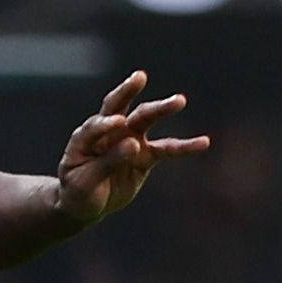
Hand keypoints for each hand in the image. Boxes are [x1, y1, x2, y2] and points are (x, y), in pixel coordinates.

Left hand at [52, 72, 208, 225]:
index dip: (105, 123)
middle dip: (129, 92)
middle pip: (120, 108)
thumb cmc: (77, 190)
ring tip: (180, 100)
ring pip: (145, 120)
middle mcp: (108, 132)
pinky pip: (166, 149)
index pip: (96, 124)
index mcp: (86, 137)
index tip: (117, 123)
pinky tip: (204, 142)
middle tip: (140, 77)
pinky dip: (184, 147)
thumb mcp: (85, 182)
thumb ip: (108, 162)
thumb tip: (135, 144)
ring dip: (161, 109)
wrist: (85, 205)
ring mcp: (128, 140)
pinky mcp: (144, 156)